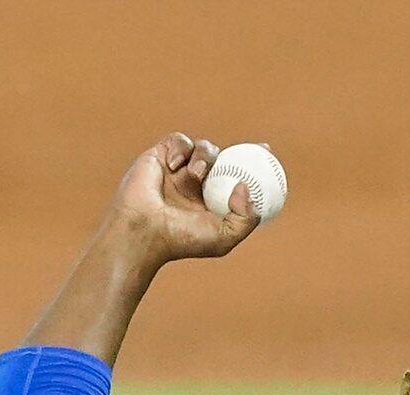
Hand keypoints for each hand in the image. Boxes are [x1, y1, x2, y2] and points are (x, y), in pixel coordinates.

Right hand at [23, 134, 263, 359]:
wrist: (142, 230)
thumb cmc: (179, 240)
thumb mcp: (223, 238)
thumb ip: (245, 219)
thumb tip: (246, 187)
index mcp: (210, 202)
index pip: (235, 179)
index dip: (252, 166)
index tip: (267, 155)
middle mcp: (195, 185)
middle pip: (223, 159)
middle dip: (241, 151)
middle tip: (255, 149)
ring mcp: (178, 170)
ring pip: (204, 147)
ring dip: (205, 156)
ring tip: (196, 175)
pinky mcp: (160, 157)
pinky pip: (179, 140)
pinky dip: (182, 149)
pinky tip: (175, 167)